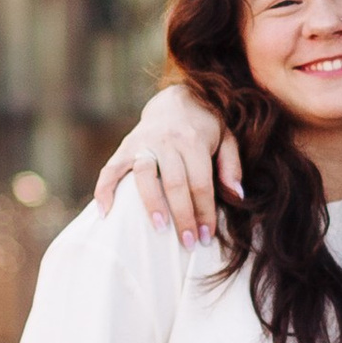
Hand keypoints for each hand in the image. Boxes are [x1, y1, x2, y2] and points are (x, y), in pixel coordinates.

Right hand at [91, 84, 236, 242]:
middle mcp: (167, 140)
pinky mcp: (124, 147)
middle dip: (182, 216)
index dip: (204, 212)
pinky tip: (105, 213)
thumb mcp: (227, 139)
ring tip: (158, 229)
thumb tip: (237, 196)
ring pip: (145, 175)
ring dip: (151, 204)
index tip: (206, 236)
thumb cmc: (205, 127)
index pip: (200, 182)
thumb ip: (231, 167)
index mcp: (194, 140)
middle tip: (187, 243)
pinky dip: (104, 190)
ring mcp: (143, 143)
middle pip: (175, 183)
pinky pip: (110, 169)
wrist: (176, 98)